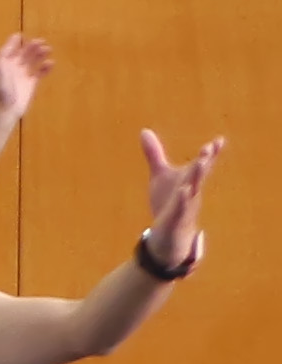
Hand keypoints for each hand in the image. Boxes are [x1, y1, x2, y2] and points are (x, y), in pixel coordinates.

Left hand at [0, 33, 57, 124]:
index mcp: (4, 63)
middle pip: (23, 54)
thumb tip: (15, 37)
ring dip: (39, 55)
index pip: (10, 49)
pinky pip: (39, 73)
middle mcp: (13, 68)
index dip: (15, 42)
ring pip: (32, 61)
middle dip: (31, 47)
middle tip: (41, 41)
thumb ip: (5, 52)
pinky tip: (51, 63)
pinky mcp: (31, 84)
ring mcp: (22, 76)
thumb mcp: (0, 67)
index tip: (22, 34)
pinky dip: (45, 68)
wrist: (5, 108)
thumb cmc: (1, 87)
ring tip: (47, 49)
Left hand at [140, 128, 224, 274]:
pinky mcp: (174, 217)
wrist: (169, 233)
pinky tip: (183, 190)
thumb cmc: (168, 200)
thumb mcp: (160, 175)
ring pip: (192, 189)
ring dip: (196, 176)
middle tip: (209, 147)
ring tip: (201, 162)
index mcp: (189, 180)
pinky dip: (182, 199)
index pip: (202, 165)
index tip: (219, 140)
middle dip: (203, 161)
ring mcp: (185, 205)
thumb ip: (155, 153)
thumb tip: (144, 131)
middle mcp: (190, 191)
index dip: (211, 153)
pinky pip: (179, 207)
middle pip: (198, 175)